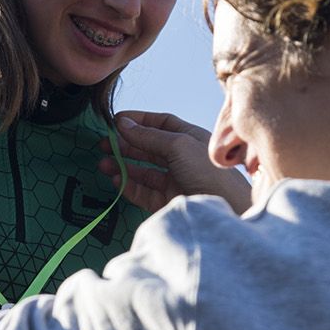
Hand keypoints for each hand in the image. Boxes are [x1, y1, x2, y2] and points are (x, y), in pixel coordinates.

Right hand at [99, 111, 251, 214]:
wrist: (227, 208)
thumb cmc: (208, 171)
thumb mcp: (178, 145)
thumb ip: (148, 136)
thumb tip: (122, 124)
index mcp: (189, 138)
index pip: (160, 124)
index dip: (138, 121)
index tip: (115, 121)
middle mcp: (182, 157)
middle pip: (148, 147)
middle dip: (125, 145)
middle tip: (103, 144)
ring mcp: (175, 180)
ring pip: (144, 170)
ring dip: (123, 166)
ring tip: (103, 164)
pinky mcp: (169, 200)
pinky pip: (144, 191)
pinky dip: (129, 185)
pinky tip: (116, 180)